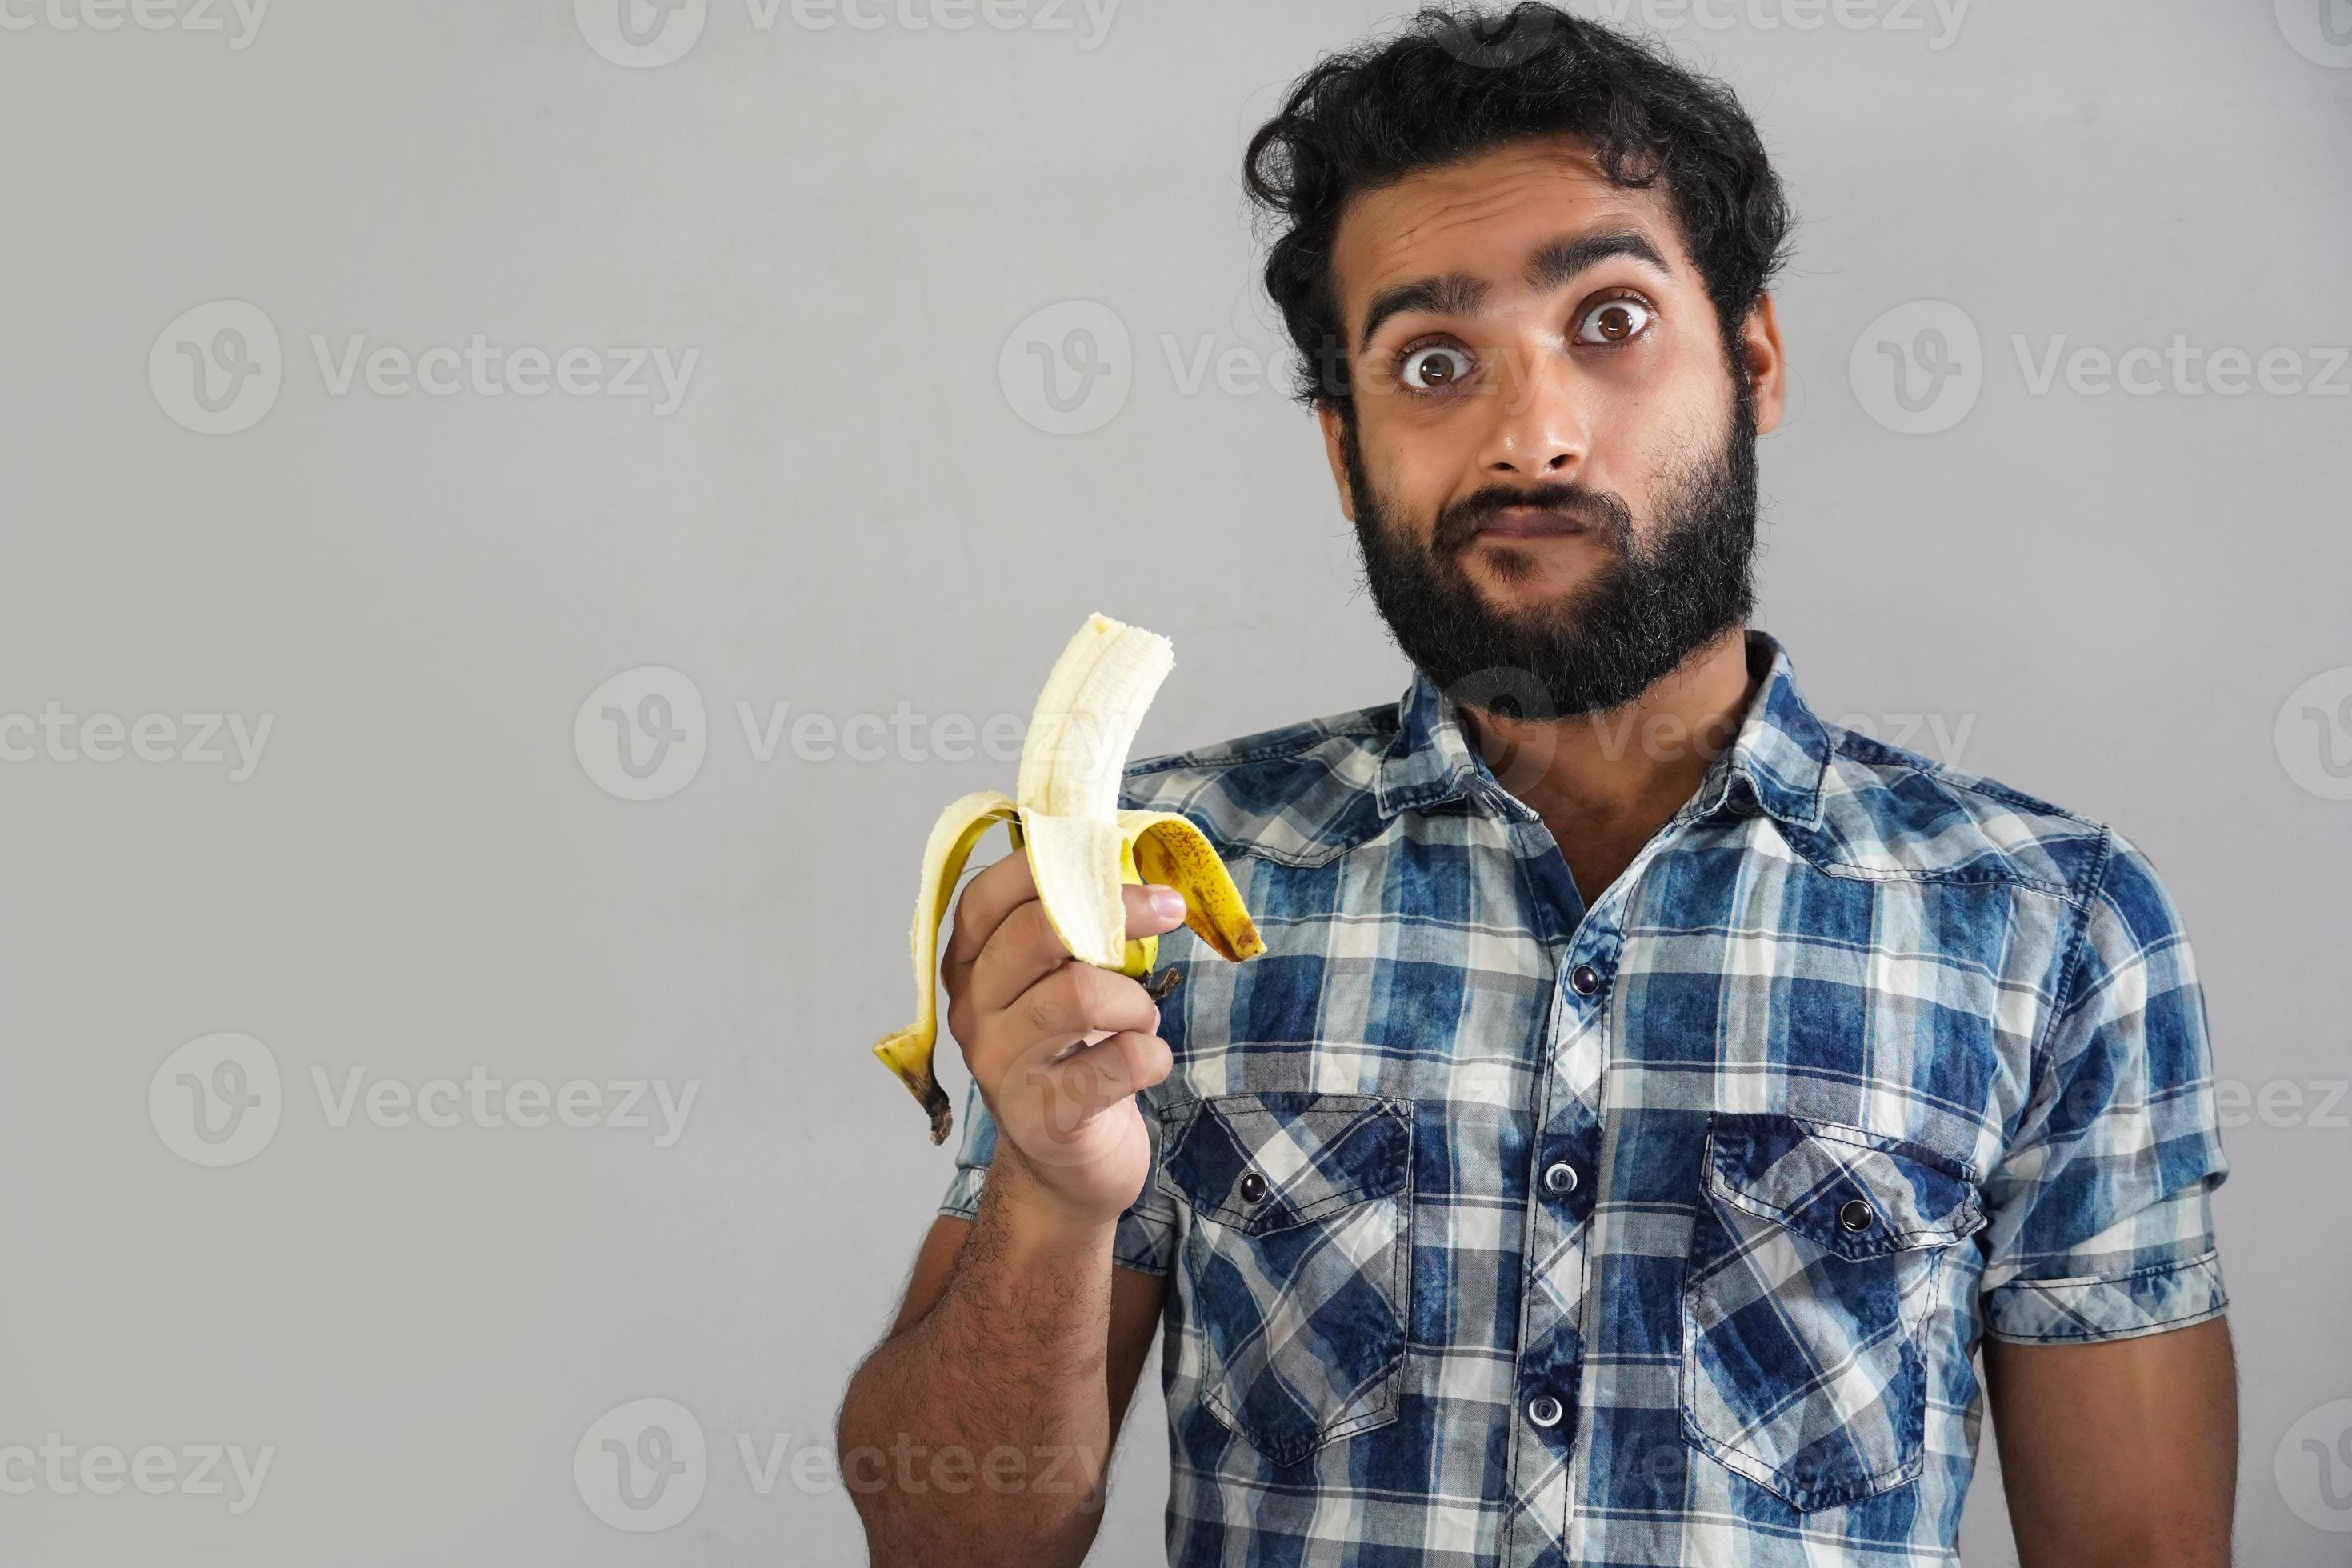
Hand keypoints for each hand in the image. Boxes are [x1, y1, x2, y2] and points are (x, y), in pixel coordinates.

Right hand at [940, 848, 1187, 1225]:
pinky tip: (1146, 1062)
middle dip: (1119, 911)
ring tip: (1140, 1017)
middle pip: (1038, 933)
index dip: (1051, 865)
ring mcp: (1002, 1067)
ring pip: (1080, 994)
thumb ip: (1070, 926)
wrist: (1063, 1168)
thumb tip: (1120, 851)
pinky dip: (1152, 1054)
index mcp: (969, 967)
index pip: (988, 896)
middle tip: (1167, 909)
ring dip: (1135, 999)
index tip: (1116, 854)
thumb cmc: (1069, 1056)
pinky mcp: (1046, 1115)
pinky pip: (1119, 1061)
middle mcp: (973, 1013)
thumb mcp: (1053, 984)